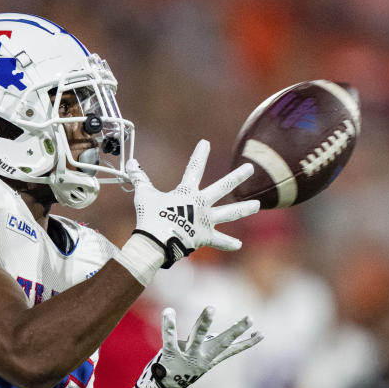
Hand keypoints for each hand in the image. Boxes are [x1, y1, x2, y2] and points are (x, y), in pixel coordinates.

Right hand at [128, 140, 258, 267]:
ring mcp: (206, 220)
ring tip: (257, 205)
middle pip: (223, 187)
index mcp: (187, 192)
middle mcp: (201, 204)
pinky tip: (239, 245)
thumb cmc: (149, 217)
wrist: (155, 241)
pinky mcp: (205, 237)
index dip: (200, 154)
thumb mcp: (144, 195)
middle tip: (250, 168)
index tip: (206, 142)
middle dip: (237, 176)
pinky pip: (220, 241)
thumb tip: (131, 163)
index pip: (194, 168)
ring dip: (244, 209)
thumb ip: (140, 178)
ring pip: (230, 213)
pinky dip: (228, 244)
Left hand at [135, 307, 262, 387]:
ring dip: (204, 323)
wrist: (165, 387)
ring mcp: (187, 356)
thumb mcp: (202, 360)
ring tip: (211, 309)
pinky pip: (170, 338)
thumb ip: (212, 346)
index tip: (261, 334)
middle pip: (222, 342)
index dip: (247, 343)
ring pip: (198, 337)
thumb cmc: (185, 368)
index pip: (232, 349)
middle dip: (236, 330)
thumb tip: (222, 335)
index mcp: (211, 358)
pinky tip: (169, 311)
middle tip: (250, 318)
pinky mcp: (171, 354)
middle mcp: (202, 357)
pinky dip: (169, 325)